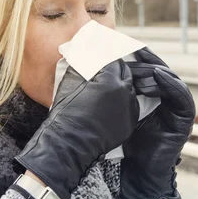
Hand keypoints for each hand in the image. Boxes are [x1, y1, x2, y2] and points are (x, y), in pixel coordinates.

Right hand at [14, 60, 138, 198]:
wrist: (70, 143)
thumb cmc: (66, 113)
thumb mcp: (72, 82)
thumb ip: (84, 67)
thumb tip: (87, 55)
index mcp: (110, 80)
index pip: (114, 61)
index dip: (108, 58)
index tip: (104, 57)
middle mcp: (124, 92)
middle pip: (126, 73)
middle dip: (117, 69)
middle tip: (108, 69)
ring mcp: (129, 108)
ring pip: (130, 89)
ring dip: (122, 85)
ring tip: (110, 87)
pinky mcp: (130, 122)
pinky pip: (131, 106)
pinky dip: (124, 102)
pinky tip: (113, 103)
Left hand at [118, 48, 194, 198]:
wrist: (137, 171)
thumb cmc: (127, 143)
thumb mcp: (122, 112)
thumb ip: (120, 93)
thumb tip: (102, 69)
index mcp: (156, 97)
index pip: (150, 71)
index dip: (142, 58)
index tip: (128, 45)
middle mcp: (169, 100)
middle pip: (162, 72)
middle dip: (149, 60)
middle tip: (136, 48)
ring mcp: (179, 109)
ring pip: (172, 81)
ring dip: (158, 71)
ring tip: (143, 65)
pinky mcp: (186, 118)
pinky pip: (182, 96)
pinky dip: (170, 84)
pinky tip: (156, 76)